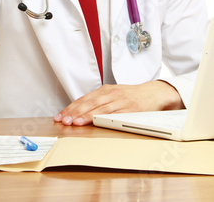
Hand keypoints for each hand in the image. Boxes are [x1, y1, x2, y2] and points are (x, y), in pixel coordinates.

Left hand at [54, 81, 183, 125]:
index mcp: (105, 90)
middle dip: (74, 112)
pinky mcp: (130, 108)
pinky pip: (114, 113)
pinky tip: (95, 122)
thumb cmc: (132, 96)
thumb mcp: (114, 95)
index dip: (71, 108)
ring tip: (74, 122)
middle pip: (88, 103)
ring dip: (85, 116)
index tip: (60, 116)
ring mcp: (120, 100)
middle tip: (63, 120)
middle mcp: (110, 93)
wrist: (153, 93)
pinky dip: (103, 118)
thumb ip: (100, 102)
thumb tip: (81, 112)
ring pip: (99, 108)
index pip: (84, 99)